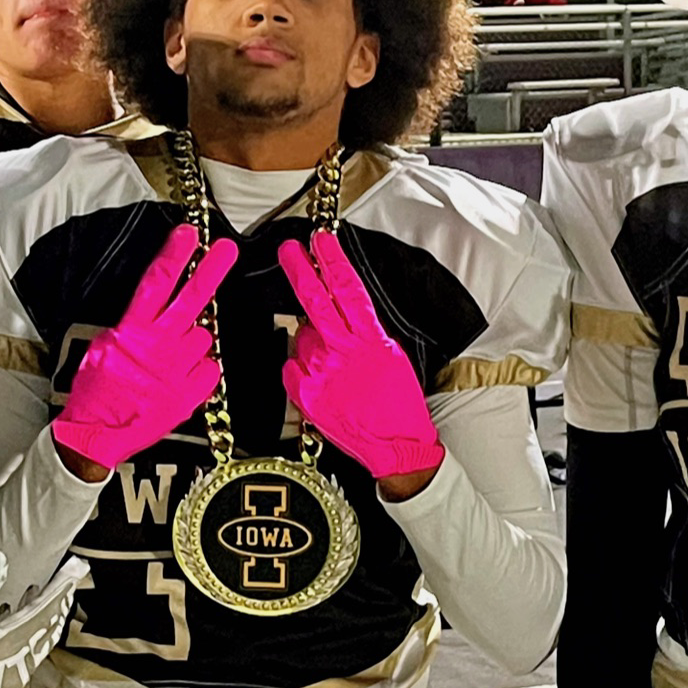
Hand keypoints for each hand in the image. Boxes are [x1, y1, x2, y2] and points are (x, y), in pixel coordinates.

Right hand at [0, 553, 84, 687]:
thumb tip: (1, 559)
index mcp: (12, 649)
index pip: (47, 613)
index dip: (62, 589)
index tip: (76, 571)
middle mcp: (16, 671)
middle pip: (45, 633)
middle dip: (55, 607)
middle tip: (64, 584)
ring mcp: (4, 686)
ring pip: (31, 649)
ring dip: (36, 623)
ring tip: (35, 598)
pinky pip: (16, 661)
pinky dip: (19, 640)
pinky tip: (5, 628)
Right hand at [50, 223, 236, 477]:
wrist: (96, 436)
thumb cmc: (94, 394)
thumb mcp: (100, 348)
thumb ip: (128, 329)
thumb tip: (147, 312)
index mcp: (132, 332)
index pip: (157, 283)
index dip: (174, 255)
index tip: (188, 234)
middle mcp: (159, 347)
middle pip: (191, 300)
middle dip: (210, 271)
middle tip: (227, 250)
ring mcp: (178, 371)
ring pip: (202, 338)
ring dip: (192, 340)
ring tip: (170, 356)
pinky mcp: (191, 395)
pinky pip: (208, 369)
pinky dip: (199, 369)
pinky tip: (180, 377)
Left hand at [278, 229, 442, 482]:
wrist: (396, 447)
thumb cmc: (398, 404)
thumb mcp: (391, 356)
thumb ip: (363, 333)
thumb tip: (338, 316)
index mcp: (370, 339)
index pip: (348, 289)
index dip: (332, 261)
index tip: (321, 240)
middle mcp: (343, 352)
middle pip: (315, 301)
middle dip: (300, 270)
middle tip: (289, 251)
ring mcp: (321, 372)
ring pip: (302, 337)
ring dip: (312, 343)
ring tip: (334, 367)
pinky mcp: (306, 394)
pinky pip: (292, 367)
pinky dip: (301, 369)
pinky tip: (320, 381)